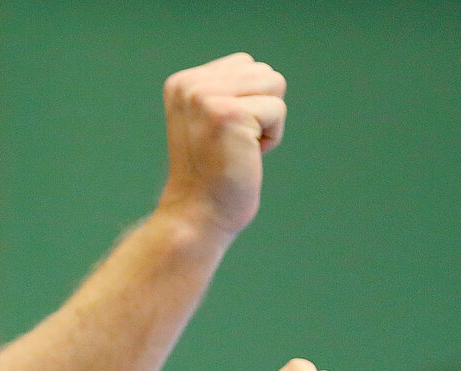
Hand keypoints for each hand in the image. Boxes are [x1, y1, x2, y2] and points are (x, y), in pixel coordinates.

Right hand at [155, 53, 286, 239]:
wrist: (196, 216)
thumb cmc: (210, 174)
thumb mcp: (208, 120)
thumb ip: (226, 89)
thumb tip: (262, 73)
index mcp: (182, 83)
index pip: (246, 65)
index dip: (247, 103)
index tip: (221, 135)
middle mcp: (189, 85)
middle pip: (263, 72)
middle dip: (260, 109)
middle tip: (231, 144)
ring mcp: (206, 98)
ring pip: (274, 84)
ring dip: (266, 121)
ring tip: (238, 147)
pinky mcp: (229, 114)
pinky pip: (278, 109)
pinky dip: (271, 138)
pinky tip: (244, 156)